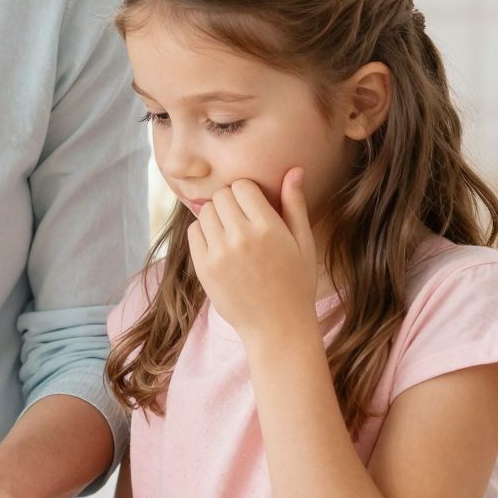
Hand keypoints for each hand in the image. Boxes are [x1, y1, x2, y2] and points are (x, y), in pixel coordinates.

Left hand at [188, 169, 318, 346]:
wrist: (277, 327)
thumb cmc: (296, 283)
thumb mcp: (303, 242)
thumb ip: (294, 204)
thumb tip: (294, 169)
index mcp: (269, 228)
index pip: (242, 186)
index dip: (248, 193)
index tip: (255, 207)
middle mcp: (241, 238)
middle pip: (221, 196)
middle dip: (231, 202)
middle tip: (242, 220)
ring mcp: (219, 253)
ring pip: (205, 211)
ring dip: (216, 216)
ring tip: (232, 233)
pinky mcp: (204, 268)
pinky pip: (194, 232)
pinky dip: (204, 233)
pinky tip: (220, 246)